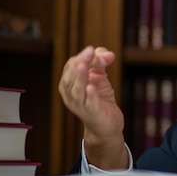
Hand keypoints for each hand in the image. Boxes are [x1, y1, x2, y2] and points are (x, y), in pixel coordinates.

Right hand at [59, 46, 127, 167]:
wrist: (106, 124)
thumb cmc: (99, 98)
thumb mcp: (99, 76)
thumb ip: (101, 60)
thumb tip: (107, 53)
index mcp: (69, 83)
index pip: (72, 65)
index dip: (85, 56)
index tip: (99, 53)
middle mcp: (70, 94)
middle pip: (71, 76)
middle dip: (80, 62)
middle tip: (90, 52)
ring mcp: (79, 105)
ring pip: (76, 90)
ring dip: (80, 77)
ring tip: (84, 65)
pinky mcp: (92, 114)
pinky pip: (89, 105)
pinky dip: (90, 96)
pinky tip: (91, 88)